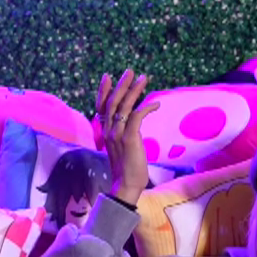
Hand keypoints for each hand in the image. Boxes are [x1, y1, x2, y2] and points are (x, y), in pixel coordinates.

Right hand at [95, 70, 160, 206]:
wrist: (126, 185)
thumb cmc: (126, 169)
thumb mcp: (121, 147)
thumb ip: (122, 134)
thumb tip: (131, 123)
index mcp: (106, 132)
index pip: (101, 107)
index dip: (103, 91)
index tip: (107, 76)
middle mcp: (109, 131)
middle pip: (112, 101)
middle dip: (122, 85)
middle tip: (130, 71)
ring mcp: (118, 134)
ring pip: (123, 106)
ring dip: (134, 90)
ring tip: (143, 78)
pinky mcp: (129, 138)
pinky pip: (136, 116)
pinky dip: (146, 108)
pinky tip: (155, 103)